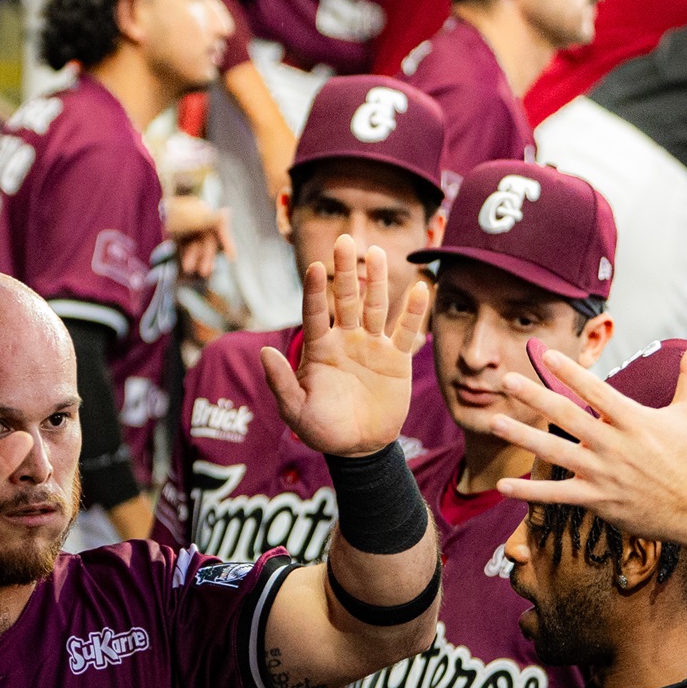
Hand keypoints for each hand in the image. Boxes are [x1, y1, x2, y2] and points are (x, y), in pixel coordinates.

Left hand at [166, 196, 234, 279]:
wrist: (159, 206)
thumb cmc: (180, 209)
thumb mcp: (196, 215)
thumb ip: (210, 217)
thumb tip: (227, 212)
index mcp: (209, 216)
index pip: (222, 230)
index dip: (228, 243)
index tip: (232, 258)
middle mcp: (202, 224)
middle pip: (209, 243)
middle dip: (207, 257)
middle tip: (205, 272)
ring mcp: (191, 231)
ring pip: (198, 247)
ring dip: (195, 258)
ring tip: (189, 268)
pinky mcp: (180, 237)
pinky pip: (186, 248)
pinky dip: (187, 256)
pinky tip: (186, 266)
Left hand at [261, 234, 426, 457]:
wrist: (358, 447)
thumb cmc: (322, 429)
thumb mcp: (295, 410)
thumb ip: (281, 382)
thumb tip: (264, 352)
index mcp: (319, 349)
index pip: (316, 313)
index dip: (315, 291)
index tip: (314, 266)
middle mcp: (346, 340)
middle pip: (347, 299)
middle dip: (346, 271)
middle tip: (345, 240)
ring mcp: (372, 346)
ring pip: (376, 307)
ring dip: (378, 281)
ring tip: (378, 254)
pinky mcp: (396, 359)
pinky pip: (406, 332)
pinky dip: (414, 313)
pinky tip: (422, 288)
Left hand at [490, 335, 686, 543]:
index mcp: (634, 420)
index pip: (596, 391)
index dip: (570, 372)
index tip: (545, 354)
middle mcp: (614, 445)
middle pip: (567, 417)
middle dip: (535, 398)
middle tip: (506, 381)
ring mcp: (602, 473)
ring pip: (555, 452)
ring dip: (522, 437)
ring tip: (493, 422)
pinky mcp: (596, 499)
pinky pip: (556, 495)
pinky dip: (528, 492)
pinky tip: (502, 485)